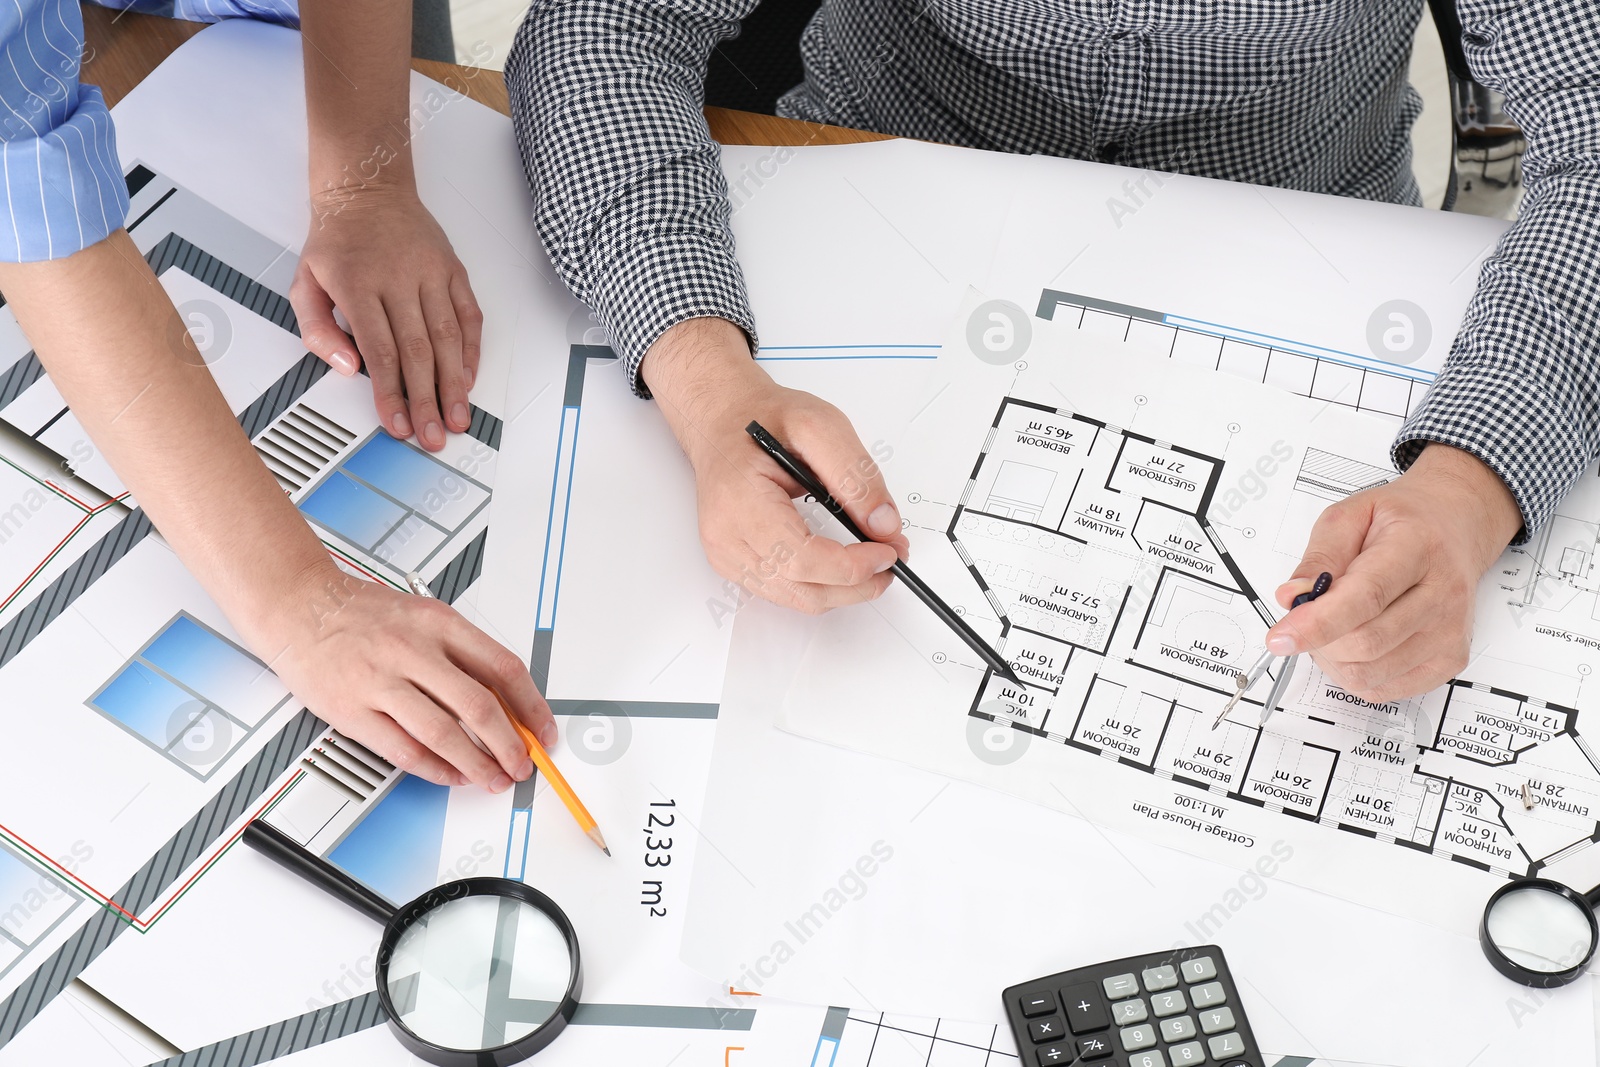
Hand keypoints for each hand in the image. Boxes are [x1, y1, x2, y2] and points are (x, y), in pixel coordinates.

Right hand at [269, 563, 554, 791]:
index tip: (542, 730)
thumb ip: (461, 653)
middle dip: (508, 744)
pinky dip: (434, 769)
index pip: (502, 667)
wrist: (298, 607)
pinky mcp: (352, 710)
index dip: (531, 705)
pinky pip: (403, 749)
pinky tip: (451, 775)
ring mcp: (381, 681)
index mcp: (438, 623)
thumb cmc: (361, 613)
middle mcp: (413, 650)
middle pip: (478, 706)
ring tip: (492, 778)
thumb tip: (505, 700)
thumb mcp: (423, 615)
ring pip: (443, 733)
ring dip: (476, 763)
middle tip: (521, 764)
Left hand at [292, 187, 482, 451]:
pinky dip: (472, 350)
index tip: (397, 423)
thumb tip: (345, 365)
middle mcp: (399, 278)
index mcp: (359, 284)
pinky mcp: (453, 269)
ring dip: (455, 384)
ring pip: (448, 337)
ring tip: (457, 417)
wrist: (368, 188)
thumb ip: (315, 328)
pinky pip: (469, 315)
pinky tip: (468, 377)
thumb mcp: (304, 280)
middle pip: (419, 352)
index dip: (391, 394)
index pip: (380, 351)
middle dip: (428, 401)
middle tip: (433, 435)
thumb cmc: (337, 240)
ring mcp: (431, 273)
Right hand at [643, 318, 909, 613]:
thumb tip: (883, 524)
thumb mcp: (819, 425)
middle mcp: (726, 538)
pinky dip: (822, 585)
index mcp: (740, 503)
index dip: (853, 566)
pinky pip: (787, 593)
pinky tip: (841, 562)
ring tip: (872, 561)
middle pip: (804, 592)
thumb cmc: (764, 420)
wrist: (724, 422)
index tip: (889, 551)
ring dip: (844, 589)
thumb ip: (855, 475)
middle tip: (892, 558)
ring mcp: (726, 556)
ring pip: (798, 600)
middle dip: (858, 584)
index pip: (803, 560)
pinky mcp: (733, 564)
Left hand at [1265, 444, 1522, 702]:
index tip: (1280, 637)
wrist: (1456, 525)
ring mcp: (1450, 631)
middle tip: (1308, 615)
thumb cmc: (1403, 521)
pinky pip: (1383, 689)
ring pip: (1369, 673)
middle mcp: (1442, 593)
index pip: (1364, 598)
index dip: (1317, 623)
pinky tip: (1354, 645)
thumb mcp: (1350, 515)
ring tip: (1335, 625)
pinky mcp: (1450, 659)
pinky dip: (1353, 674)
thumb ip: (1319, 556)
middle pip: (1364, 643)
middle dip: (1318, 639)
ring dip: (1332, 658)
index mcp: (1416, 548)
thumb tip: (1291, 597)